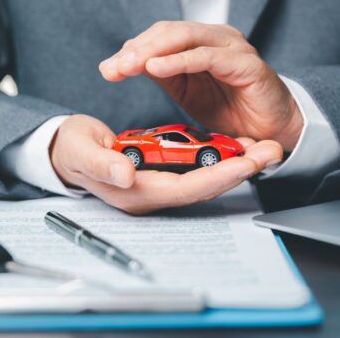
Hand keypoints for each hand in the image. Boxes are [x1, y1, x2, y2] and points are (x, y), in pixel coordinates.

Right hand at [50, 115, 281, 214]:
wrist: (69, 151)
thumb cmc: (73, 150)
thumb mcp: (81, 152)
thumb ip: (102, 165)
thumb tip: (125, 175)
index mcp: (136, 190)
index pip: (184, 188)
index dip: (216, 177)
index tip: (246, 163)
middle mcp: (153, 191)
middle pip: (203, 186)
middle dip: (238, 171)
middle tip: (269, 152)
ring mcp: (159, 182)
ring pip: (204, 178)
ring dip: (234, 164)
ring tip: (263, 148)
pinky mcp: (163, 171)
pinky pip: (197, 168)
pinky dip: (218, 158)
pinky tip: (237, 146)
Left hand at [99, 21, 303, 151]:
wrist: (268, 129)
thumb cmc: (230, 110)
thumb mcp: (188, 93)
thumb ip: (165, 75)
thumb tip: (131, 65)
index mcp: (199, 45)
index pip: (159, 37)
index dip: (132, 51)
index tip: (109, 70)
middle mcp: (214, 40)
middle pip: (167, 32)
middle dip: (136, 50)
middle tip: (113, 68)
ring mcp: (230, 48)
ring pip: (185, 38)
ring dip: (152, 51)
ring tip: (128, 66)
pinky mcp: (245, 64)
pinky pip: (206, 57)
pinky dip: (179, 61)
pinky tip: (157, 68)